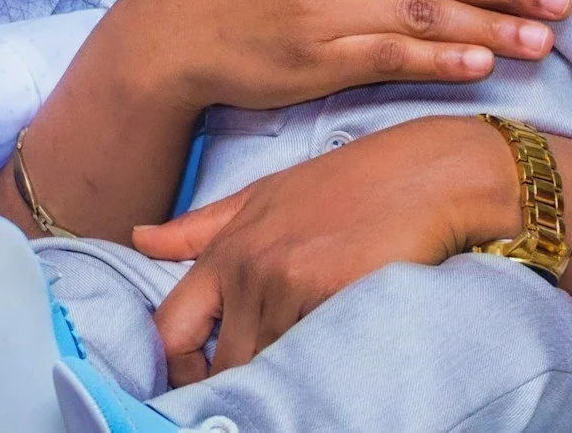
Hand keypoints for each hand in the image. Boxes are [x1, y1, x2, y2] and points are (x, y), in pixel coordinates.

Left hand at [134, 115, 517, 378]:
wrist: (431, 173)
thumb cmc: (354, 183)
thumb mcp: (266, 195)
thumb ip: (201, 227)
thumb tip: (140, 240)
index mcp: (226, 250)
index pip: (170, 329)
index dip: (178, 369)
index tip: (200, 384)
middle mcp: (248, 270)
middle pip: (222, 364)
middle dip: (237, 385)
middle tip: (260, 398)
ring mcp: (288, 286)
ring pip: (268, 369)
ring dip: (283, 383)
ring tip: (302, 384)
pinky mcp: (331, 299)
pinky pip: (311, 363)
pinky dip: (319, 375)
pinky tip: (334, 370)